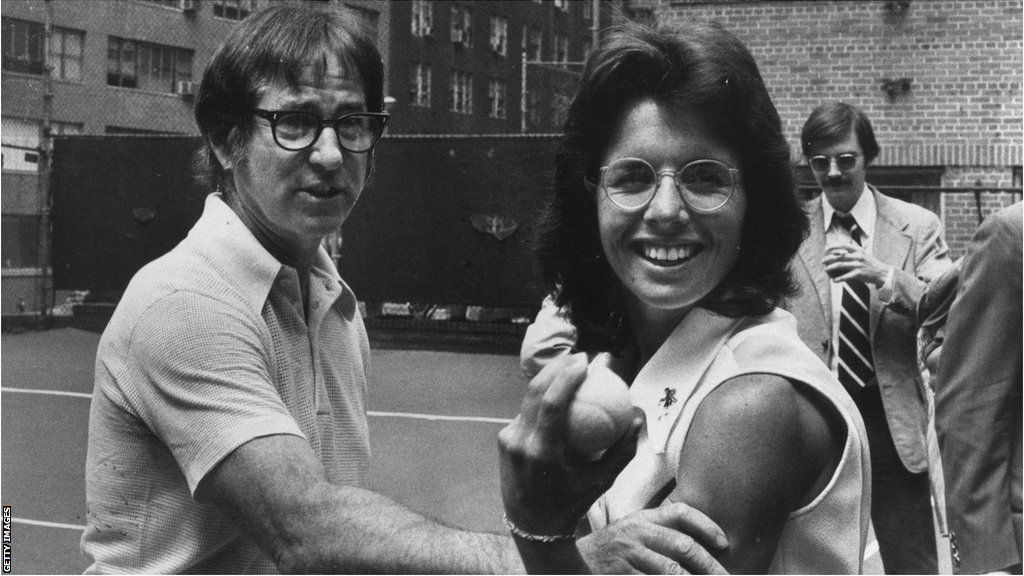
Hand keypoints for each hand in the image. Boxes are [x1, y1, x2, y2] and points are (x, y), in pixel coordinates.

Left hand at [498, 353, 642, 535]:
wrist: (533, 525)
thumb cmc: (574, 501)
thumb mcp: (602, 481)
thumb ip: (623, 450)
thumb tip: (638, 417)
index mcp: (543, 453)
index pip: (551, 404)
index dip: (565, 377)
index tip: (584, 361)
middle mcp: (521, 443)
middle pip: (535, 392)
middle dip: (557, 366)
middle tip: (580, 357)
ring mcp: (508, 441)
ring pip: (528, 399)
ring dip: (548, 379)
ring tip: (570, 367)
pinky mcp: (503, 440)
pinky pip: (526, 413)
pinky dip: (542, 399)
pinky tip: (558, 390)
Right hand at [578, 503, 728, 573]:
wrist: (574, 563)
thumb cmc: (612, 550)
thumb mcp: (634, 532)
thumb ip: (661, 533)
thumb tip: (700, 546)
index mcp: (644, 518)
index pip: (680, 512)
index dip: (706, 525)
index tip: (724, 542)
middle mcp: (638, 532)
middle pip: (683, 545)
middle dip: (710, 565)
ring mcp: (628, 555)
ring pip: (671, 571)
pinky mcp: (621, 575)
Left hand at [822, 243, 888, 285]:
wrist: (882, 273)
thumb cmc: (870, 264)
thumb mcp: (863, 255)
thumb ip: (853, 254)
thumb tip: (838, 254)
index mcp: (859, 250)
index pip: (844, 245)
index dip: (835, 246)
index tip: (827, 248)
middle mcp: (858, 256)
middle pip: (840, 256)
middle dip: (829, 258)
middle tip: (823, 261)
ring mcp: (858, 264)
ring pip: (840, 265)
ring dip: (831, 268)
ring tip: (825, 270)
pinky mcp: (859, 273)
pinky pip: (846, 276)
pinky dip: (839, 278)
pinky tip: (834, 280)